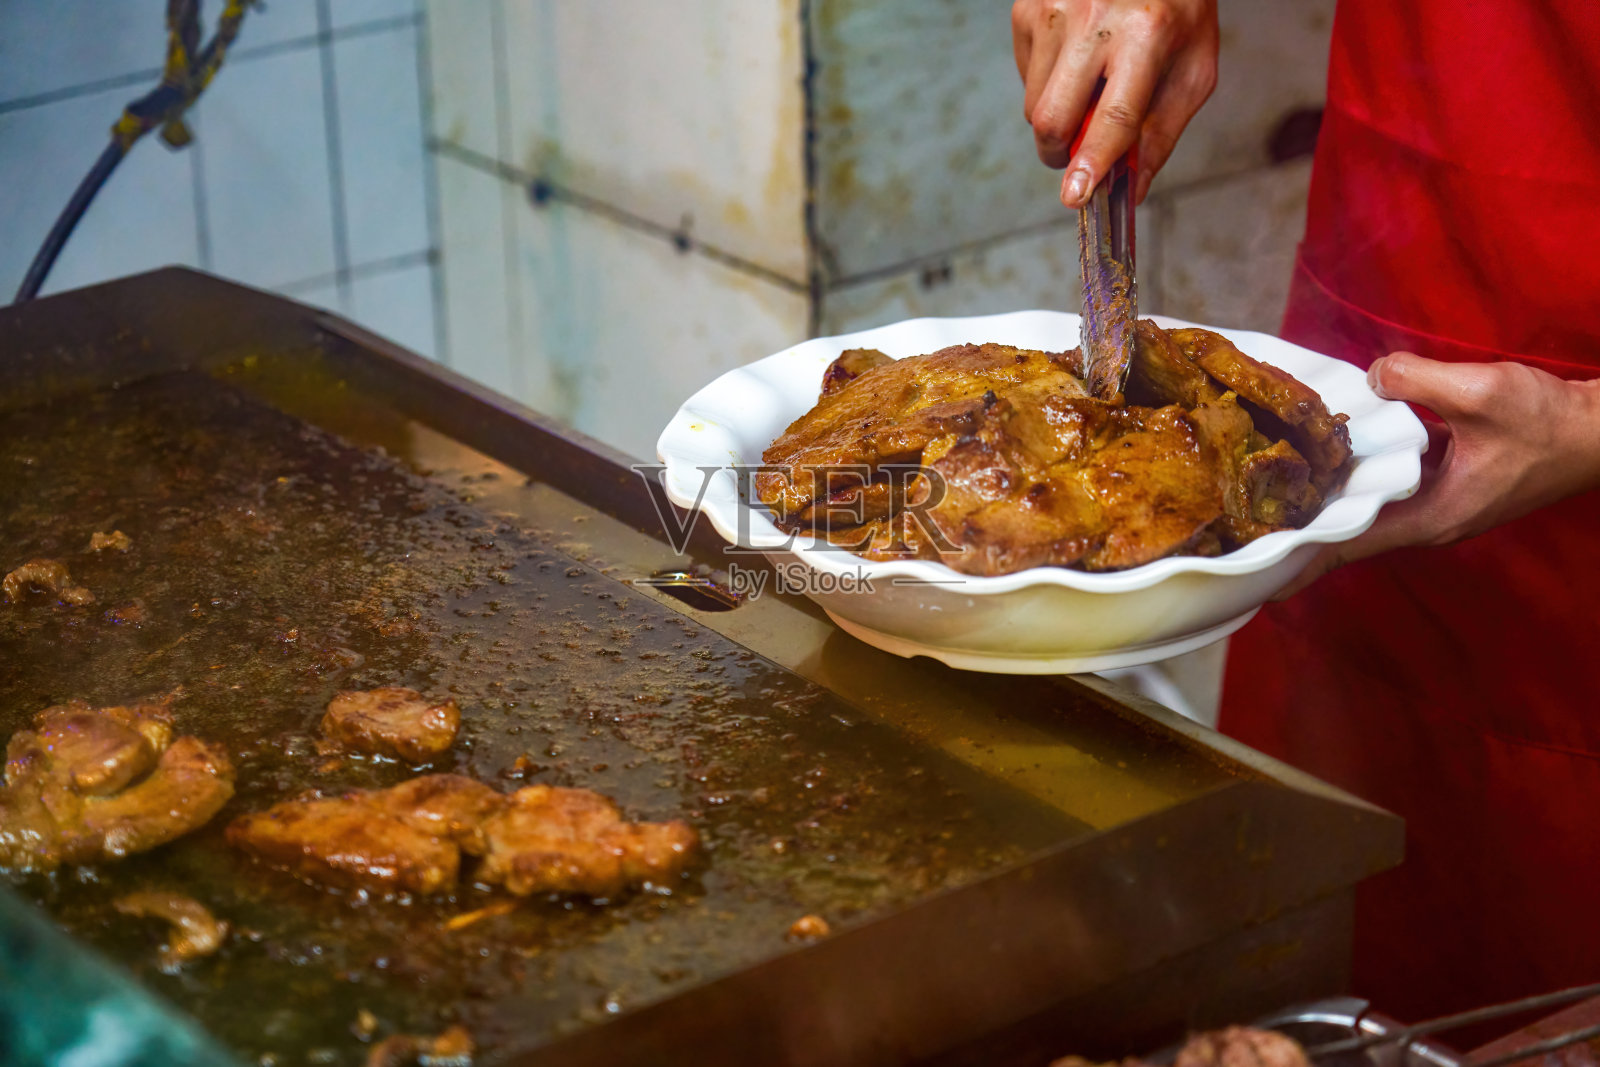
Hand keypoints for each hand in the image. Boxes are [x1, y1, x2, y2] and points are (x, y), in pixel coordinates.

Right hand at [1011, 0, 1217, 206]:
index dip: (1092, 161)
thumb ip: (1161, 132)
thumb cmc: (1178, 9)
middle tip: (1076, 159)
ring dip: (1057, 115)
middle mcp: (1094, 18)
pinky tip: (1075, 57)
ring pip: (1034, 104)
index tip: (1075, 196)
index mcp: (1147, 34)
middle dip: (1059, 153)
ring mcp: (1052, 10)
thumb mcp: (1192, 68)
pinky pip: (1025, 76)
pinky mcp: (1027, 8)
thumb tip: (1130, 188)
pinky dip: (1047, 83)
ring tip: (1090, 85)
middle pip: (1053, 118)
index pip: (1113, 115)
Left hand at [1275, 352, 1599, 598]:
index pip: (1349, 546)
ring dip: (1328, 497)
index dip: (1301, 560)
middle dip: (1302, 527)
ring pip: (1368, 505)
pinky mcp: (1446, 483)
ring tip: (1271, 489)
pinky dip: (1360, 473)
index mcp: (1431, 517)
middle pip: (1349, 529)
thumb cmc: (1549, 422)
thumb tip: (1372, 376)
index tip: (1257, 574)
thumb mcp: (1481, 392)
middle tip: (1245, 521)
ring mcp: (1437, 503)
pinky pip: (1389, 484)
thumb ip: (1418, 381)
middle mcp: (1428, 520)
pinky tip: (1330, 450)